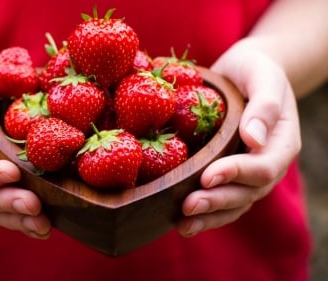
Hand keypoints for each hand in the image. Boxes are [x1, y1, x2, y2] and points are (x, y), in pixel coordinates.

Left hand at [177, 39, 300, 236]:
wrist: (247, 73)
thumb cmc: (256, 70)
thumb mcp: (264, 76)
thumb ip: (264, 106)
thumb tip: (254, 140)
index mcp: (282, 143)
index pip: (263, 167)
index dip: (236, 174)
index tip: (207, 176)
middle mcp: (267, 163)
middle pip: (247, 193)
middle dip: (217, 202)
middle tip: (188, 207)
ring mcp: (249, 173)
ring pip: (234, 204)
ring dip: (209, 217)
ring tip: (183, 226)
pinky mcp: (230, 175)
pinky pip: (222, 199)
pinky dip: (205, 213)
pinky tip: (182, 222)